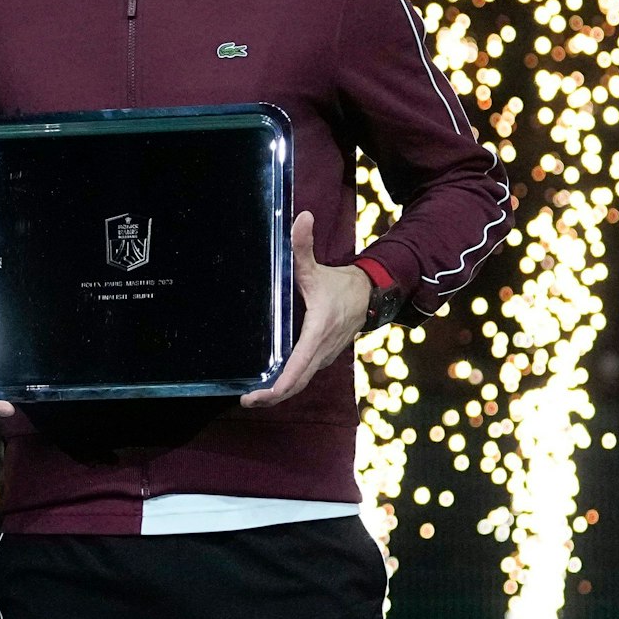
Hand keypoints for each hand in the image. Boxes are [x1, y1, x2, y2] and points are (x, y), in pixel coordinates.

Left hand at [242, 211, 370, 408]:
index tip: (255, 396)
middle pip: (296, 384)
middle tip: (247, 401)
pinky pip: (305, 375)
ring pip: (301, 382)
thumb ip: (302, 246)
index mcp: (317, 332)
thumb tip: (300, 217)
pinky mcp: (324, 356)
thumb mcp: (317, 267)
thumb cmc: (340, 284)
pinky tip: (270, 383)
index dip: (276, 387)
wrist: (371, 295)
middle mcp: (322, 350)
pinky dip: (289, 383)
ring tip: (253, 397)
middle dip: (272, 397)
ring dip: (279, 392)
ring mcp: (325, 356)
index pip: (296, 368)